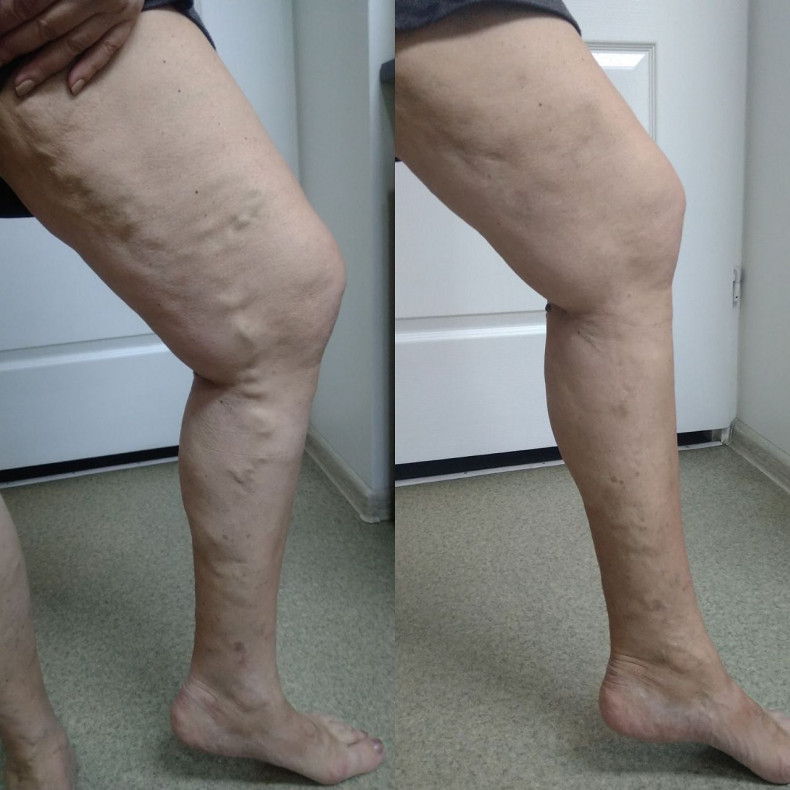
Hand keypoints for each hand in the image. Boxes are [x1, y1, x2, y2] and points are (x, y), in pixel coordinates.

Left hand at [0, 0, 144, 96]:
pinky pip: (107, 50)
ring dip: (45, 67)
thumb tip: (4, 8)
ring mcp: (113, 11)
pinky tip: (72, 86)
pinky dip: (89, 68)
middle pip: (48, 27)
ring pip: (73, 44)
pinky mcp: (127, 23)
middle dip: (17, 46)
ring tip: (22, 85)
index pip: (28, 3)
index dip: (5, 19)